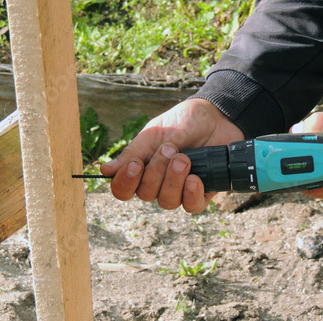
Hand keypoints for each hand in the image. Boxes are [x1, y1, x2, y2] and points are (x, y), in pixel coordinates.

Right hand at [100, 99, 243, 212]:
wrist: (217, 115)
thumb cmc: (184, 121)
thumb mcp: (155, 132)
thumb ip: (134, 152)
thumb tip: (105, 170)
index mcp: (142, 167)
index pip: (123, 189)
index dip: (125, 182)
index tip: (135, 164)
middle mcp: (159, 182)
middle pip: (146, 195)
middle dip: (157, 171)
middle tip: (171, 149)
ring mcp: (180, 189)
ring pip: (167, 202)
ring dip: (174, 180)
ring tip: (184, 159)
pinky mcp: (202, 191)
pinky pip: (192, 207)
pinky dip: (191, 194)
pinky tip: (194, 179)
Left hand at [290, 107, 322, 200]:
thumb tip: (297, 130)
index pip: (310, 185)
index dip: (292, 173)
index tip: (279, 161)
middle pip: (312, 184)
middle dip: (298, 169)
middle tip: (286, 153)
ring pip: (320, 180)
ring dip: (309, 167)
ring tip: (300, 151)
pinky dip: (321, 165)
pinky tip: (318, 152)